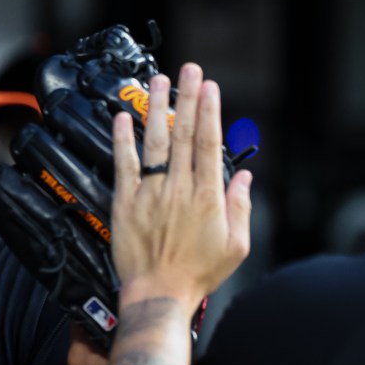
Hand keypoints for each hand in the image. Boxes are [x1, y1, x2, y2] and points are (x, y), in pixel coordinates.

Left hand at [111, 63, 251, 308]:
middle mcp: (178, 188)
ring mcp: (150, 194)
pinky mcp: (125, 203)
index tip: (210, 86)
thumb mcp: (235, 245)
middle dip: (187, 97)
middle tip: (188, 69)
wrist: (158, 295)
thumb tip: (242, 175)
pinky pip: (124, 165)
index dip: (210, 111)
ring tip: (158, 80)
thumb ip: (240, 205)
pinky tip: (122, 118)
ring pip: (154, 143)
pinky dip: (122, 140)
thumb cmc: (197, 274)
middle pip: (184, 134)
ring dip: (156, 108)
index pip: (209, 143)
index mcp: (207, 195)